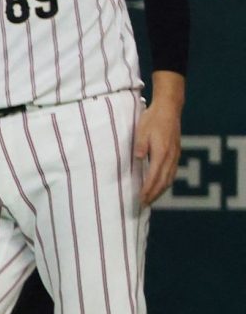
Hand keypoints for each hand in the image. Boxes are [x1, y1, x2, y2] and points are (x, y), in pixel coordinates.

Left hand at [134, 88, 182, 207]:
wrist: (169, 109)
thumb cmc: (152, 119)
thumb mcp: (142, 131)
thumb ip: (140, 145)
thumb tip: (137, 159)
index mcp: (161, 153)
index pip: (154, 177)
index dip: (148, 190)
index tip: (141, 199)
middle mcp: (170, 157)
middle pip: (163, 181)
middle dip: (153, 194)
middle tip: (144, 204)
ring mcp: (175, 155)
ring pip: (169, 178)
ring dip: (160, 190)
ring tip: (151, 199)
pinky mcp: (176, 153)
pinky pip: (172, 172)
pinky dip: (166, 182)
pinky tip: (160, 185)